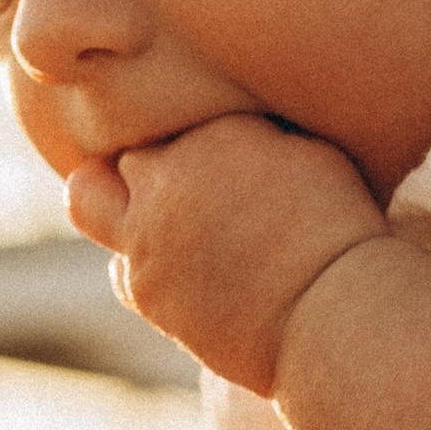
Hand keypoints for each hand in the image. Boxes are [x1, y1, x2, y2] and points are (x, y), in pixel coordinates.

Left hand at [65, 114, 385, 393]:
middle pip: (117, 150)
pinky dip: (142, 271)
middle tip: (171, 187)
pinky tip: (181, 279)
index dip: (187, 139)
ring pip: (87, 201)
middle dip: (138, 166)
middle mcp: (167, 175)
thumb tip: (248, 134)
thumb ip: (263, 139)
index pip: (170, 115)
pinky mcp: (145, 290)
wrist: (333, 314)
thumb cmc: (343, 234)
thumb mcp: (316, 157)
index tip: (211, 160)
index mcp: (215, 130)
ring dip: (118, 211)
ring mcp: (146, 235)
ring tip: (160, 229)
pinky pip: (120, 271)